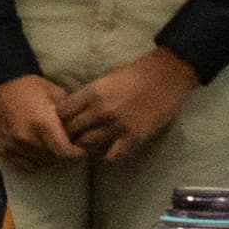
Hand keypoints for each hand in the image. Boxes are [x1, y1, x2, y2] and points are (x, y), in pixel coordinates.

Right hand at [0, 74, 81, 174]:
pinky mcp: (2, 149)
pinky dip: (34, 161)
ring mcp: (12, 145)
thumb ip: (70, 114)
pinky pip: (24, 165)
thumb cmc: (29, 87)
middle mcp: (26, 138)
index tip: (80, 149)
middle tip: (66, 144)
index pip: (65, 153)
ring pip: (40, 163)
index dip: (76, 154)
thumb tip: (82, 130)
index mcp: (42, 124)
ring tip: (51, 146)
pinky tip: (37, 151)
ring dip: (49, 157)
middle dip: (63, 154)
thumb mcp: (55, 93)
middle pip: (54, 159)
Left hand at [55, 49, 199, 162]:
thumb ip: (89, 95)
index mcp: (91, 93)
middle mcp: (100, 110)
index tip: (62, 121)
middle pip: (70, 130)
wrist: (169, 74)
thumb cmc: (137, 72)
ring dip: (84, 146)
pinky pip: (113, 155)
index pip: (61, 113)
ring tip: (86, 145)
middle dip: (68, 134)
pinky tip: (107, 151)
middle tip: (71, 136)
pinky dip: (107, 156)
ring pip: (87, 144)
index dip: (59, 118)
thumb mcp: (105, 78)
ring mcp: (117, 126)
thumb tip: (72, 108)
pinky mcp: (134, 137)